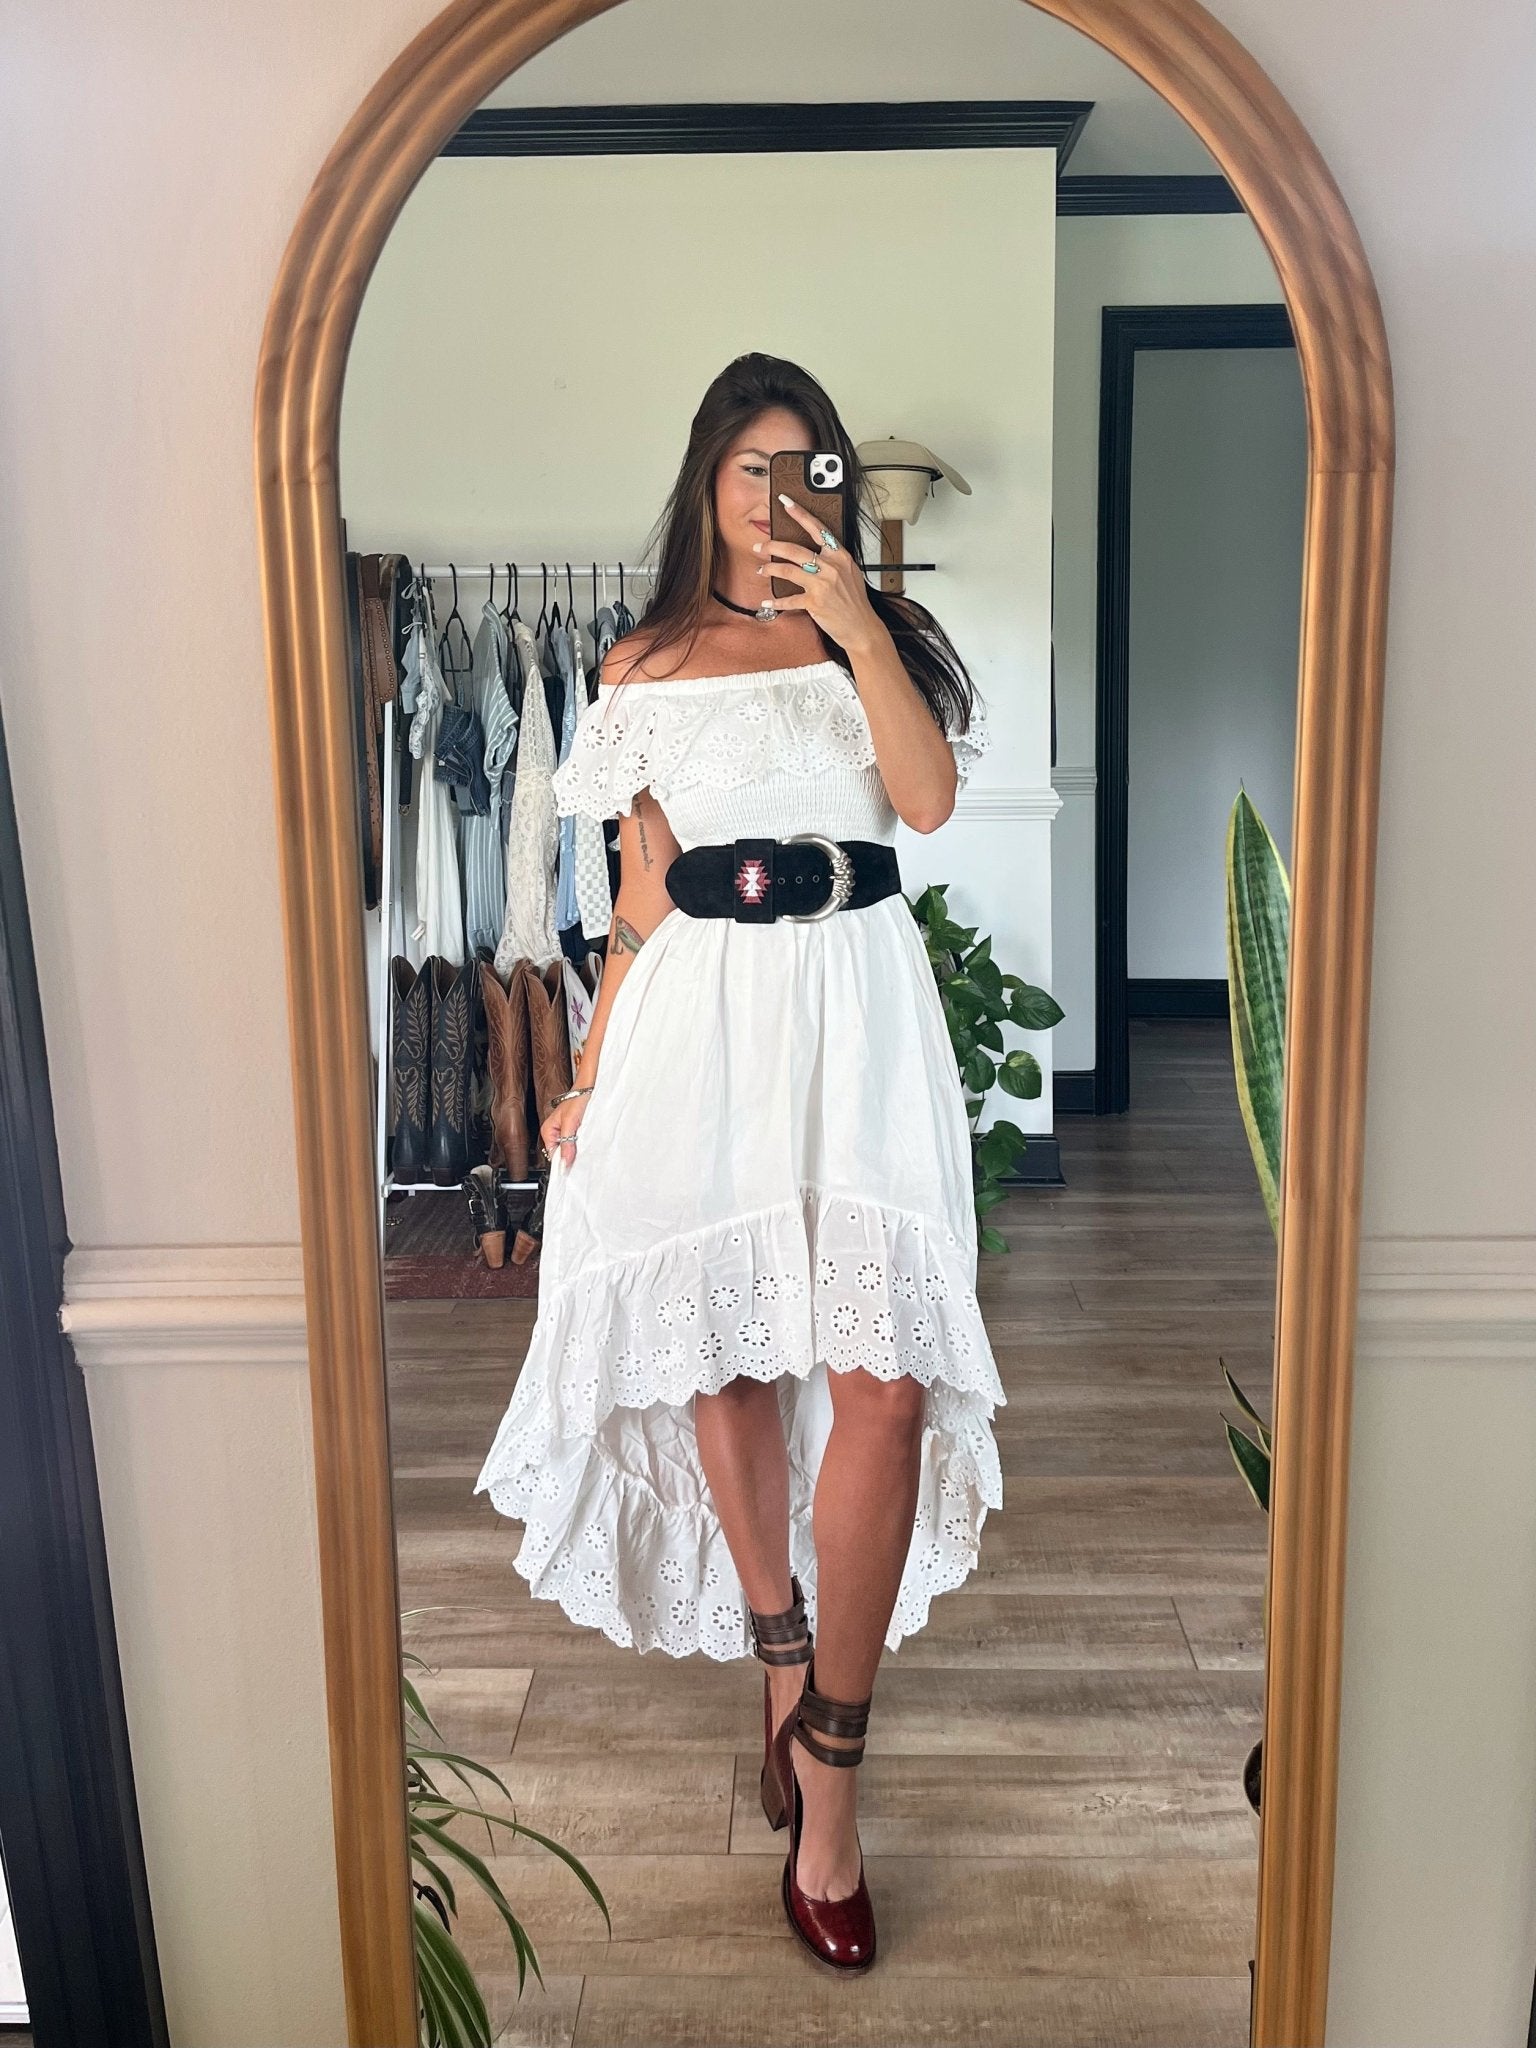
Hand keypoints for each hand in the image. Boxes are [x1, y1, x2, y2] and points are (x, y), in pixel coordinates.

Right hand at [538, 1088, 590, 1167]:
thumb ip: (567, 1142)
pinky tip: (587, 1141)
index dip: (561, 1162)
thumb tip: (565, 1161)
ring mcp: (566, 1132)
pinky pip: (577, 1143)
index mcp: (548, 1131)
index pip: (552, 1154)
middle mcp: (556, 1132)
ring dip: (577, 1150)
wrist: (589, 1087)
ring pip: (570, 1148)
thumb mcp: (571, 1122)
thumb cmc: (577, 1098)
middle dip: (570, 1156)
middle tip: (580, 1156)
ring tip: (584, 1145)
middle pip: (561, 1152)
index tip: (569, 1169)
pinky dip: (582, 1144)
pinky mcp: (576, 1130)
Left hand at [755, 494, 881, 652]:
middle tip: (759, 546)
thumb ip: (833, 560)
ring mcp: (822, 584)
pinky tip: (767, 602)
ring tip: (762, 569)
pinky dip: (776, 602)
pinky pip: (789, 599)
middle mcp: (831, 567)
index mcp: (840, 556)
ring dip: (770, 569)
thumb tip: (815, 550)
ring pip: (787, 570)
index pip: (817, 528)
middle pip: (794, 550)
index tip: (785, 501)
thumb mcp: (850, 573)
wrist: (861, 627)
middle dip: (772, 546)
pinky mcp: (814, 603)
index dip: (800, 513)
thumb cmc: (854, 601)